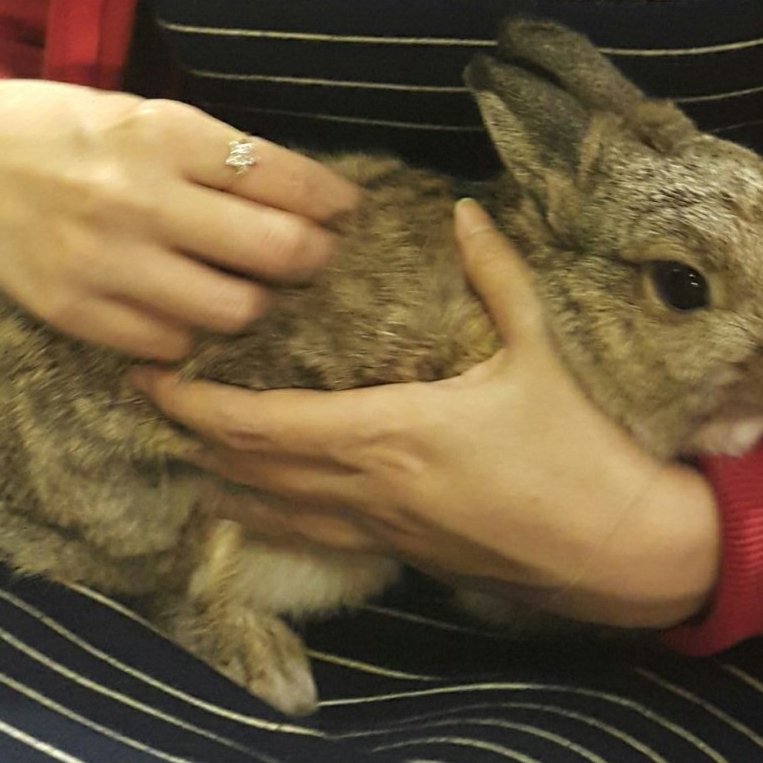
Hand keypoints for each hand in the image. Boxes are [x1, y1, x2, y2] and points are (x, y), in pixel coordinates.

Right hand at [0, 77, 361, 360]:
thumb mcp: (141, 112)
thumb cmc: (61, 128)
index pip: (285, 178)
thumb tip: (306, 194)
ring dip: (259, 302)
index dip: (333, 201)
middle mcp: (140, 198)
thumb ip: (214, 152)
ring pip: (234, 310)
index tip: (346, 209)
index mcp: (164, 134)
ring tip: (254, 286)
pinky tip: (189, 306)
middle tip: (316, 255)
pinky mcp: (75, 312)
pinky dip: (194, 331)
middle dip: (316, 258)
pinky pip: (171, 343)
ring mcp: (106, 262)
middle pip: (277, 251)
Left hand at [133, 199, 723, 628]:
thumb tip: (465, 209)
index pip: (265, 422)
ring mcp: (379, 528)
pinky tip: (246, 510)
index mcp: (389, 430)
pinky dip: (266, 519)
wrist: (614, 544)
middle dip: (194, 437)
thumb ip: (496, 276)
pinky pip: (311, 538)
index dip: (200, 405)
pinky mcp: (398, 553)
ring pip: (273, 511)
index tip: (154, 377)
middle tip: (148, 402)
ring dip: (221, 483)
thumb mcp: (538, 349)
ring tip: (180, 455)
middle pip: (251, 468)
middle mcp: (367, 486)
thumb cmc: (575, 447)